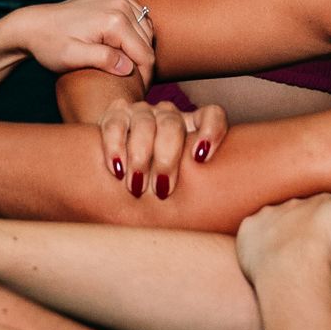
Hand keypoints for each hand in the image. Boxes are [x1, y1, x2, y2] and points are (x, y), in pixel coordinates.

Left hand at [2, 0, 156, 83]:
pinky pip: (135, 14)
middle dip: (143, 63)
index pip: (145, 54)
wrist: (32, 24)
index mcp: (114, 20)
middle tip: (133, 83)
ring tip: (128, 66)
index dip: (145, 77)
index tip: (138, 92)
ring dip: (140, 46)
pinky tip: (122, 45)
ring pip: (145, 26)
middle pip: (147, 41)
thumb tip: (129, 67)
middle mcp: (119, 3)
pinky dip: (134, 30)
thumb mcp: (73, 58)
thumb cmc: (49, 44)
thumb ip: (103, 60)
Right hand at [95, 96, 228, 198]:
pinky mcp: (115, 115)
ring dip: (140, 158)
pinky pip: (115, 125)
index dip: (211, 131)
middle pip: (172, 125)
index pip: (211, 115)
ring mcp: (141, 112)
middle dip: (166, 159)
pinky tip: (118, 171)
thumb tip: (215, 217)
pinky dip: (116, 148)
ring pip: (144, 124)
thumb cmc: (160, 178)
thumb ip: (197, 185)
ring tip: (137, 187)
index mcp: (193, 125)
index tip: (201, 159)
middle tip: (162, 190)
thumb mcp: (183, 179)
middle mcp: (168, 115)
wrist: (120, 162)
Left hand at [235, 188, 330, 290]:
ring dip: (284, 233)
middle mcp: (293, 203)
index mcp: (322, 201)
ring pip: (276, 220)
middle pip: (303, 211)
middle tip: (316, 249)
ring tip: (292, 258)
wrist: (293, 274)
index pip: (330, 205)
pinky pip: (252, 232)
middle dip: (309, 224)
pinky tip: (267, 259)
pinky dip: (259, 242)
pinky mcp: (247, 232)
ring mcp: (267, 216)